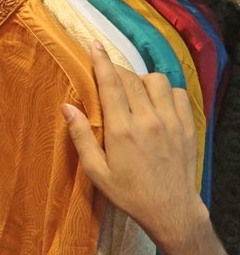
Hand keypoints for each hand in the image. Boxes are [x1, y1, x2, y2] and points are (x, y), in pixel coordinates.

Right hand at [63, 41, 203, 251]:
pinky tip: (156, 103)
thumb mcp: (96, 171)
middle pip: (131, 79)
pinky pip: (178, 93)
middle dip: (117, 71)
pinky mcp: (188, 126)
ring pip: (156, 81)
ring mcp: (171, 121)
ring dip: (141, 80)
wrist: (171, 210)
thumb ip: (81, 136)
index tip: (94, 45)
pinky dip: (165, 91)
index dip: (101, 61)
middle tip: (107, 77)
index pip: (111, 84)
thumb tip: (67, 107)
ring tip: (133, 92)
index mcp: (122, 130)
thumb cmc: (128, 193)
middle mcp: (148, 120)